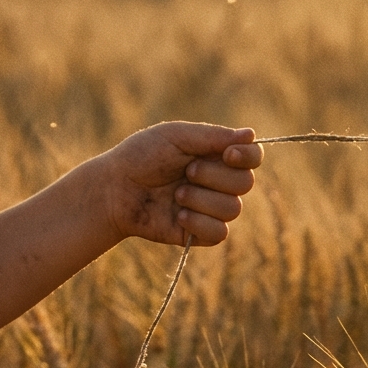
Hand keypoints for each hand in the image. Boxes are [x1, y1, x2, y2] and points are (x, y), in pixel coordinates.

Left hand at [98, 123, 262, 246]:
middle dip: (214, 177)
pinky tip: (177, 216)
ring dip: (202, 199)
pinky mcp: (201, 233)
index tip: (228, 154)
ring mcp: (211, 208)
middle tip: (186, 172)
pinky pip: (220, 233)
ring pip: (233, 209)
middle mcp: (220, 182)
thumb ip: (214, 136)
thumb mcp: (176, 136)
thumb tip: (252, 134)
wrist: (113, 189)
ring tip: (176, 195)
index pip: (254, 157)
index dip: (248, 157)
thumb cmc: (141, 156)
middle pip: (246, 183)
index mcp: (217, 155)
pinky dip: (199, 223)